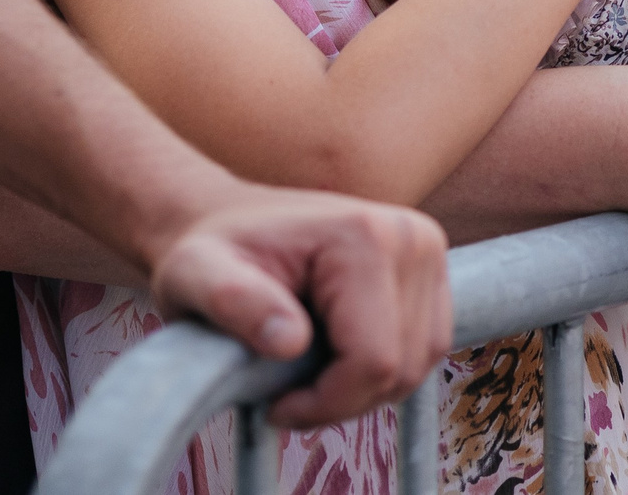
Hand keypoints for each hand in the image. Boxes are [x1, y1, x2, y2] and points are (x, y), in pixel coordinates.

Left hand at [148, 187, 451, 427]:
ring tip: (305, 372)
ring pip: (416, 366)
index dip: (325, 403)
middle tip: (285, 394)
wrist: (226, 221)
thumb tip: (290, 341)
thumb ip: (235, 303)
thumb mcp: (197, 276)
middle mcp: (412, 238)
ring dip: (361, 389)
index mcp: (365, 237)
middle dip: (341, 400)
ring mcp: (427, 251)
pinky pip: (423, 351)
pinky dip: (380, 371)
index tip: (274, 406)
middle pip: (400, 369)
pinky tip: (333, 356)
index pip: (373, 361)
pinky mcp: (430, 271)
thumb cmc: (209, 253)